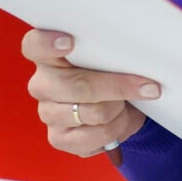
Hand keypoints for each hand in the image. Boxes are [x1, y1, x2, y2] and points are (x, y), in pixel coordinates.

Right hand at [21, 29, 158, 157]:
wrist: (121, 107)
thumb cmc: (113, 73)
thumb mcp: (112, 56)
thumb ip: (110, 49)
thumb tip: (136, 54)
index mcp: (48, 55)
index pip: (34, 46)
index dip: (47, 44)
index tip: (69, 42)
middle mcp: (42, 84)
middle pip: (75, 85)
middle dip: (116, 86)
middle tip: (147, 87)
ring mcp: (47, 113)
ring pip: (93, 112)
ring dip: (119, 110)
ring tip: (125, 105)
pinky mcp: (58, 139)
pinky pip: (95, 136)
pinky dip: (116, 129)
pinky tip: (117, 122)